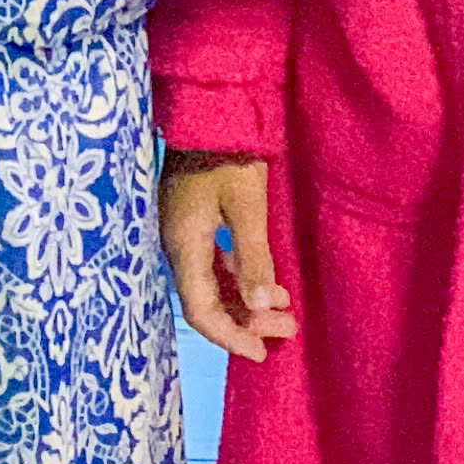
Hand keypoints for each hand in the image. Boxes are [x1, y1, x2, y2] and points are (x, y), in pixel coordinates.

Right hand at [160, 153, 297, 363]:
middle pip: (206, 301)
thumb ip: (253, 257)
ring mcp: (180, 233)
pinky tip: (264, 283)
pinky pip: (211, 263)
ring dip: (244, 301)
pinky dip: (236, 278)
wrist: (206, 111)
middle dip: (246, 321)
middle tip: (287, 329)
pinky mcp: (190, 221)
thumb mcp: (247, 205)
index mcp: (184, 245)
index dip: (230, 336)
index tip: (262, 353)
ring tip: (283, 311)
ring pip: (210, 284)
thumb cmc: (229, 155)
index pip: (201, 310)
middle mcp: (175, 245)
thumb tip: (261, 305)